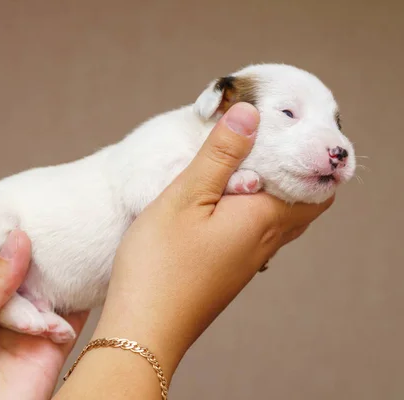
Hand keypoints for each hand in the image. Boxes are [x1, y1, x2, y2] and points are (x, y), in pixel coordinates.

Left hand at [0, 182, 89, 399]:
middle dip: (26, 237)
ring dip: (56, 261)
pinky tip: (90, 265)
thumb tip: (18, 238)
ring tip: (71, 226)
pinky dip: (82, 292)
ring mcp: (22, 324)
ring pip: (43, 283)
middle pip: (12, 264)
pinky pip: (69, 313)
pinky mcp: (49, 344)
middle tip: (44, 203)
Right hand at [91, 103, 333, 377]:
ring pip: (277, 219)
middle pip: (301, 203)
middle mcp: (265, 243)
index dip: (304, 153)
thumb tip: (250, 114)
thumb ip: (220, 155)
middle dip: (290, 171)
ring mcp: (248, 262)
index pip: (313, 183)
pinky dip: (248, 210)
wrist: (143, 329)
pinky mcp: (229, 272)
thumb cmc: (159, 265)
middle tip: (257, 144)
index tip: (274, 129)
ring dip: (267, 191)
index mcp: (264, 220)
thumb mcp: (185, 197)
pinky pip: (255, 234)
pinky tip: (216, 203)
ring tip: (235, 167)